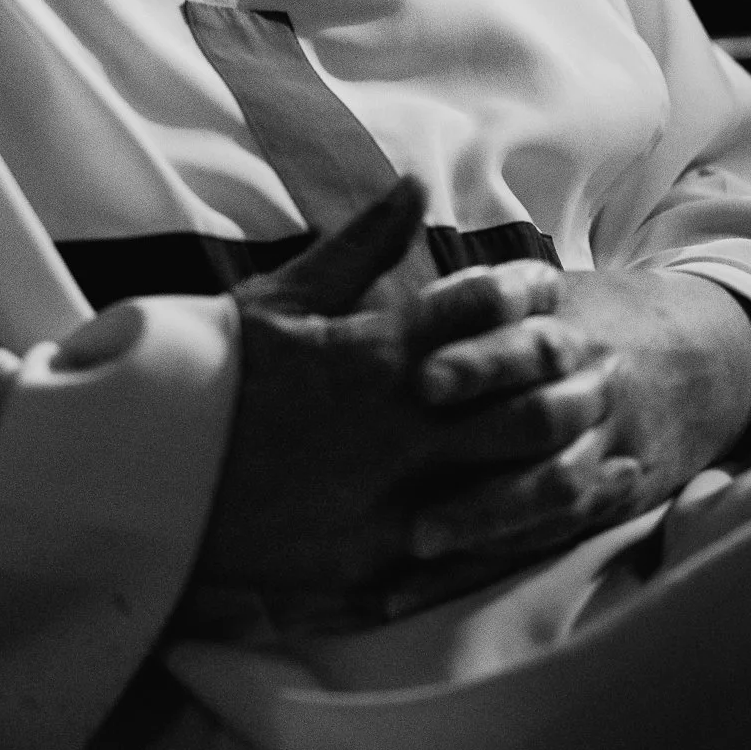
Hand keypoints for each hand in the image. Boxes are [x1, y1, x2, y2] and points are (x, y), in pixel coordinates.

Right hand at [163, 181, 750, 632]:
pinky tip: (548, 537)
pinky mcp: (371, 567)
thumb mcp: (275, 301)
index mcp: (373, 356)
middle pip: (521, 410)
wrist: (135, 479)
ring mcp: (388, 505)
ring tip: (615, 468)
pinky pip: (468, 560)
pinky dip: (519, 545)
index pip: (482, 316)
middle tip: (605, 381)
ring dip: (571, 481)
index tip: (554, 294)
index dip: (529, 299)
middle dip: (571, 395)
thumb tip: (416, 181)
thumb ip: (357, 247)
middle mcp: (396, 431)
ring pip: (512, 495)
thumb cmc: (200, 381)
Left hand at [407, 261, 750, 567]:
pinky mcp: (616, 495)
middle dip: (480, 445)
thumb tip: (360, 305)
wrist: (706, 356)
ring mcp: (609, 441)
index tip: (423, 381)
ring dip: (488, 512)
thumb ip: (463, 301)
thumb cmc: (577, 322)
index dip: (477, 358)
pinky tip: (436, 581)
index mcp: (559, 316)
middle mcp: (590, 376)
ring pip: (556, 483)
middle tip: (404, 457)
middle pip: (543, 410)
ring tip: (419, 536)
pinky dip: (501, 555)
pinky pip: (561, 530)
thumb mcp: (537, 291)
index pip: (524, 334)